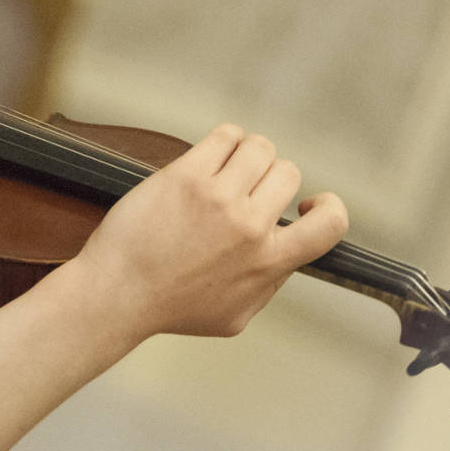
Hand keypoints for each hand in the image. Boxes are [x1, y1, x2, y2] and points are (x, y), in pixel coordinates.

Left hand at [72, 124, 348, 338]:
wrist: (118, 292)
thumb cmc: (169, 306)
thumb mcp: (238, 314)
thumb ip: (268, 282)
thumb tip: (283, 257)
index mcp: (268, 260)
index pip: (331, 223)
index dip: (330, 206)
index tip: (308, 204)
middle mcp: (249, 225)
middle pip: (288, 172)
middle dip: (270, 178)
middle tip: (246, 189)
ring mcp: (217, 196)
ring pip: (259, 148)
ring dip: (247, 155)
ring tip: (226, 170)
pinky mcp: (185, 175)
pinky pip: (224, 136)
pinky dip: (224, 140)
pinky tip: (210, 155)